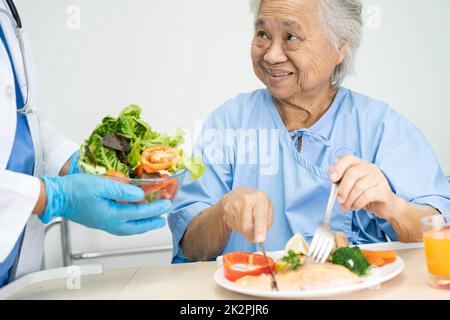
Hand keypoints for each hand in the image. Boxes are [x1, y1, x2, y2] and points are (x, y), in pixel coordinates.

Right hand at [39, 174, 171, 235]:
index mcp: (112, 215)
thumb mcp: (102, 185)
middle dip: (152, 223)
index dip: (155, 209)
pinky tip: (132, 219)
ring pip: (129, 229)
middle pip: (137, 227)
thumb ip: (123, 190)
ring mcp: (104, 224)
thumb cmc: (75, 189)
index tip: (167, 204)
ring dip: (142, 225)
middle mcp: (109, 223)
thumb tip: (140, 194)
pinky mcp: (99, 221)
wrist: (56, 196)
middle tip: (163, 219)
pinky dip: (131, 224)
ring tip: (152, 221)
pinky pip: (121, 227)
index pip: (140, 213)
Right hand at [220, 188, 273, 242]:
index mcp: (260, 198)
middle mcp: (245, 199)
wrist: (239, 193)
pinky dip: (238, 226)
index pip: (260, 216)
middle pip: (247, 227)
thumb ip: (267, 224)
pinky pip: (233, 226)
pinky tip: (240, 218)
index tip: (260, 239)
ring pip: (240, 228)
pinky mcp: (226, 208)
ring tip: (247, 219)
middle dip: (252, 234)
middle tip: (256, 232)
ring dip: (245, 230)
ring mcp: (234, 203)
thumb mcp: (268, 210)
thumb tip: (257, 238)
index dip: (260, 229)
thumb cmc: (257, 204)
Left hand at [328, 156, 396, 219]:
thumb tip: (332, 178)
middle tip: (339, 200)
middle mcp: (370, 167)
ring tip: (346, 206)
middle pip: (352, 173)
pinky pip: (367, 196)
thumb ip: (340, 181)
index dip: (338, 167)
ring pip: (359, 187)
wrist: (384, 206)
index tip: (332, 179)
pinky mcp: (383, 190)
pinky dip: (357, 203)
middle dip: (343, 189)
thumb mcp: (349, 186)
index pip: (348, 159)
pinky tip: (355, 207)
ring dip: (349, 199)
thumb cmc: (363, 194)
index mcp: (359, 164)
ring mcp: (378, 177)